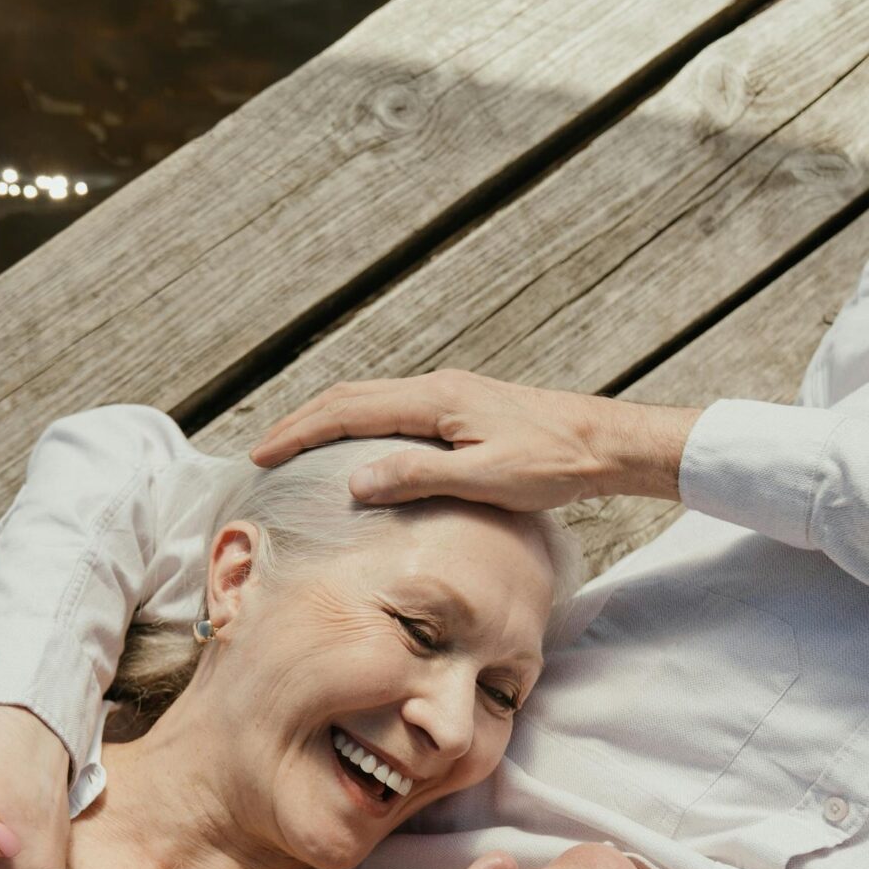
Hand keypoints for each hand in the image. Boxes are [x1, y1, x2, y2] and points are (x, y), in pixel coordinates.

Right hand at [250, 369, 698, 512]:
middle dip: (301, 420)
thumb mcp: (487, 479)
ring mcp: (450, 394)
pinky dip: (358, 423)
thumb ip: (420, 477)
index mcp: (435, 401)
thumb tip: (356, 481)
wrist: (607, 443)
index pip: (347, 411)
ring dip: (327, 419)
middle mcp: (436, 388)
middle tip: (263, 448)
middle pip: (350, 396)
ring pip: (370, 399)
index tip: (261, 453)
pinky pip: (392, 408)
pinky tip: (357, 446)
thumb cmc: (555, 464)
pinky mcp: (463, 407)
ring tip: (297, 445)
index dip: (299, 431)